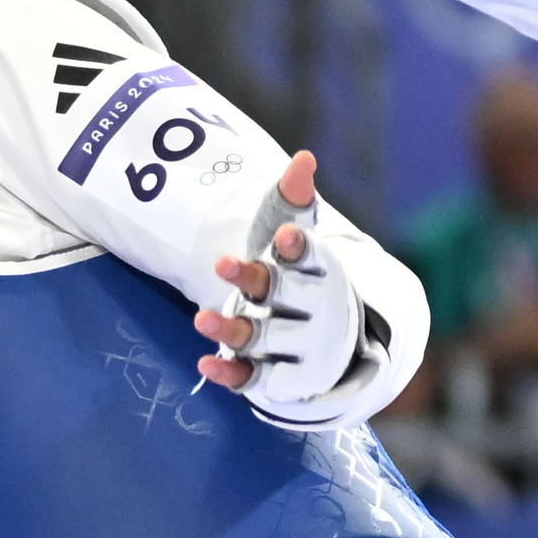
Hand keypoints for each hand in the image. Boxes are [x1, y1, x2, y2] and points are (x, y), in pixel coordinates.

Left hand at [192, 147, 374, 415]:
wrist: (337, 346)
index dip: (301, 249)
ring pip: (264, 339)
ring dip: (231, 329)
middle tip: (221, 262)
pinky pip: (253, 379)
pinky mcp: (277, 379)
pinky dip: (230, 374)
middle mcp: (315, 315)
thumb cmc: (306, 280)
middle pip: (286, 297)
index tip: (287, 236)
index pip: (315, 260)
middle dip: (255, 281)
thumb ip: (296, 201)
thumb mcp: (298, 237)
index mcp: (323, 277)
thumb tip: (304, 158)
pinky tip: (203, 363)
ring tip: (200, 317)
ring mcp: (296, 349)